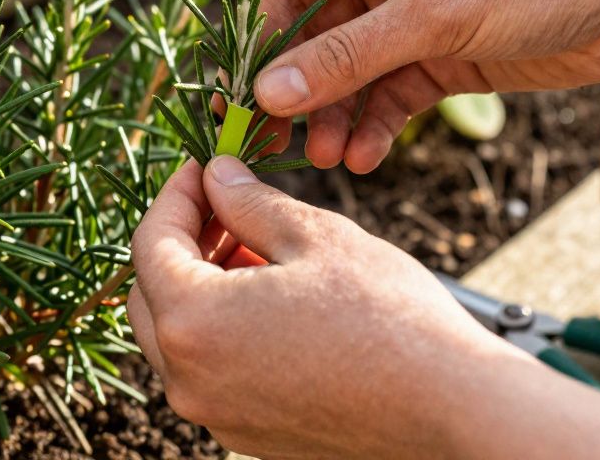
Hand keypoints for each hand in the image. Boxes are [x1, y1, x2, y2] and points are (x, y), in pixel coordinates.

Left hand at [129, 157, 599, 459]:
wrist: (450, 406)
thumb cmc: (388, 317)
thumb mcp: (315, 235)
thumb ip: (249, 202)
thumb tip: (216, 176)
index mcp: (194, 322)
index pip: (149, 243)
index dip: (174, 195)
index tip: (202, 167)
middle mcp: (189, 378)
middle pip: (151, 292)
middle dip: (181, 239)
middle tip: (226, 202)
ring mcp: (215, 412)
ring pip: (178, 334)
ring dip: (201, 283)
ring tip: (256, 246)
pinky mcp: (246, 431)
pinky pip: (210, 368)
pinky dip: (222, 326)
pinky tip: (271, 296)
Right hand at [255, 0, 599, 173]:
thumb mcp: (434, 15)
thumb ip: (349, 56)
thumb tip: (269, 93)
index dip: (265, 40)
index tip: (242, 95)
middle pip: (317, 37)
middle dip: (301, 92)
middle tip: (277, 144)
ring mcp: (416, 17)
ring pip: (354, 74)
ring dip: (339, 117)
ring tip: (332, 159)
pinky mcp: (445, 57)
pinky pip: (393, 95)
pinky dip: (378, 126)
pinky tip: (367, 157)